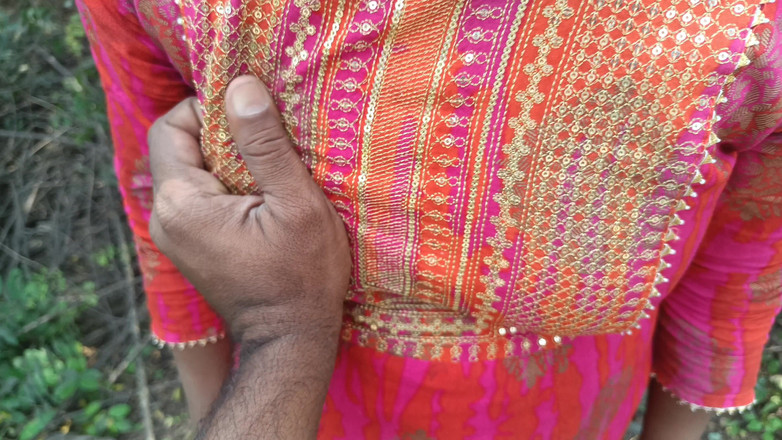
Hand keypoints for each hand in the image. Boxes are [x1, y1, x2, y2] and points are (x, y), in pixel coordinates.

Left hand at [147, 75, 350, 344]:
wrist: (290, 340)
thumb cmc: (301, 276)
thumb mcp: (294, 203)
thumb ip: (264, 143)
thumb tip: (240, 85)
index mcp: (180, 203)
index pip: (170, 125)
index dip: (209, 109)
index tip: (254, 119)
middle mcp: (164, 218)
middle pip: (179, 147)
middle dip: (223, 136)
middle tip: (270, 146)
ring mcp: (173, 236)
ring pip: (191, 171)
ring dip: (228, 162)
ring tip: (270, 174)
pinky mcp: (189, 246)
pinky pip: (199, 196)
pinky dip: (227, 185)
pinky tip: (262, 198)